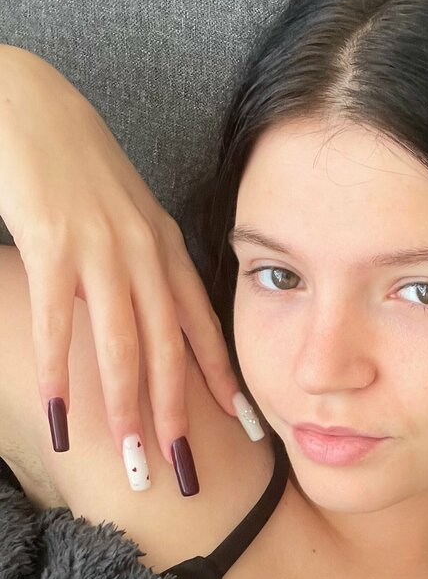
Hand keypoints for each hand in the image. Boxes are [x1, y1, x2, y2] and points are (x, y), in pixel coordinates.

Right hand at [0, 45, 262, 494]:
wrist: (31, 105)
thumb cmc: (79, 167)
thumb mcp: (128, 217)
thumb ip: (145, 267)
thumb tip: (155, 320)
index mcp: (165, 250)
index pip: (203, 327)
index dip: (225, 380)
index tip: (246, 427)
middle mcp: (144, 255)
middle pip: (169, 352)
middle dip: (179, 418)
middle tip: (187, 473)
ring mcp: (101, 251)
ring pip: (123, 348)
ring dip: (128, 412)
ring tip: (133, 462)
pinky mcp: (53, 244)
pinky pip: (60, 324)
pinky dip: (61, 375)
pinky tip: (61, 418)